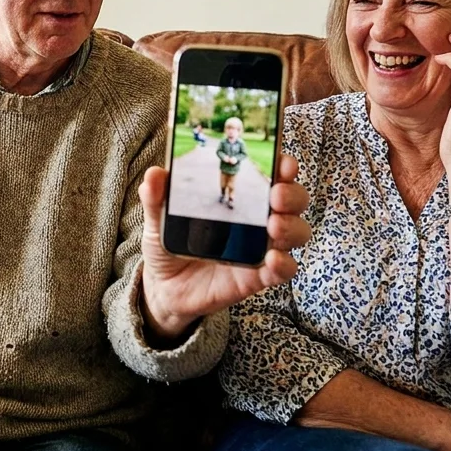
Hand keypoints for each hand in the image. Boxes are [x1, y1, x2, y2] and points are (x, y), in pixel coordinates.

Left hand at [137, 156, 310, 340]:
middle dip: (292, 194)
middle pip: (293, 201)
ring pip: (296, 233)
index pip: (273, 175)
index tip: (282, 162)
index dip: (284, 166)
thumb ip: (157, 199)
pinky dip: (284, 264)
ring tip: (274, 225)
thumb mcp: (159, 220)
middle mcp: (258, 220)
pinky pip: (283, 270)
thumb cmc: (171, 246)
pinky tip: (273, 259)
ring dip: (292, 226)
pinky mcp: (258, 276)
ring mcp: (261, 248)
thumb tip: (154, 175)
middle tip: (276, 195)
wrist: (166, 287)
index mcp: (241, 198)